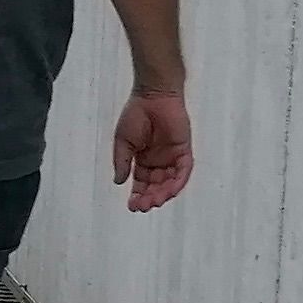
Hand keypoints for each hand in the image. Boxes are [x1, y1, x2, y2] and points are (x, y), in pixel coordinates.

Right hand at [113, 87, 194, 210]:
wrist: (153, 96)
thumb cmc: (136, 114)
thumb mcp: (123, 142)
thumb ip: (122, 162)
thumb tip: (118, 182)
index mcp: (143, 159)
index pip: (141, 182)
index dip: (137, 194)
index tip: (131, 206)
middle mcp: (158, 161)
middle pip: (156, 186)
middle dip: (150, 197)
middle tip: (143, 206)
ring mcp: (172, 157)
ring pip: (170, 182)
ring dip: (163, 193)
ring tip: (154, 201)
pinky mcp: (184, 151)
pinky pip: (184, 171)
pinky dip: (178, 182)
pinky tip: (170, 191)